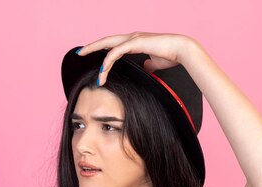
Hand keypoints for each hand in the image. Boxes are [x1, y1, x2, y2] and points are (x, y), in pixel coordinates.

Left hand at [76, 32, 197, 85]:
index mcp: (134, 41)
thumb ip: (147, 64)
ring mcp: (133, 38)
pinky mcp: (135, 42)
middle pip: (106, 41)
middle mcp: (131, 37)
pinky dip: (108, 61)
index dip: (101, 48)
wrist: (183, 51)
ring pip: (108, 46)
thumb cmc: (171, 55)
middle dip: (91, 46)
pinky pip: (116, 52)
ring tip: (95, 75)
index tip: (91, 54)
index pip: (113, 44)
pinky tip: (103, 70)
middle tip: (79, 52)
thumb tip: (146, 67)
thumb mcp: (155, 62)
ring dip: (99, 60)